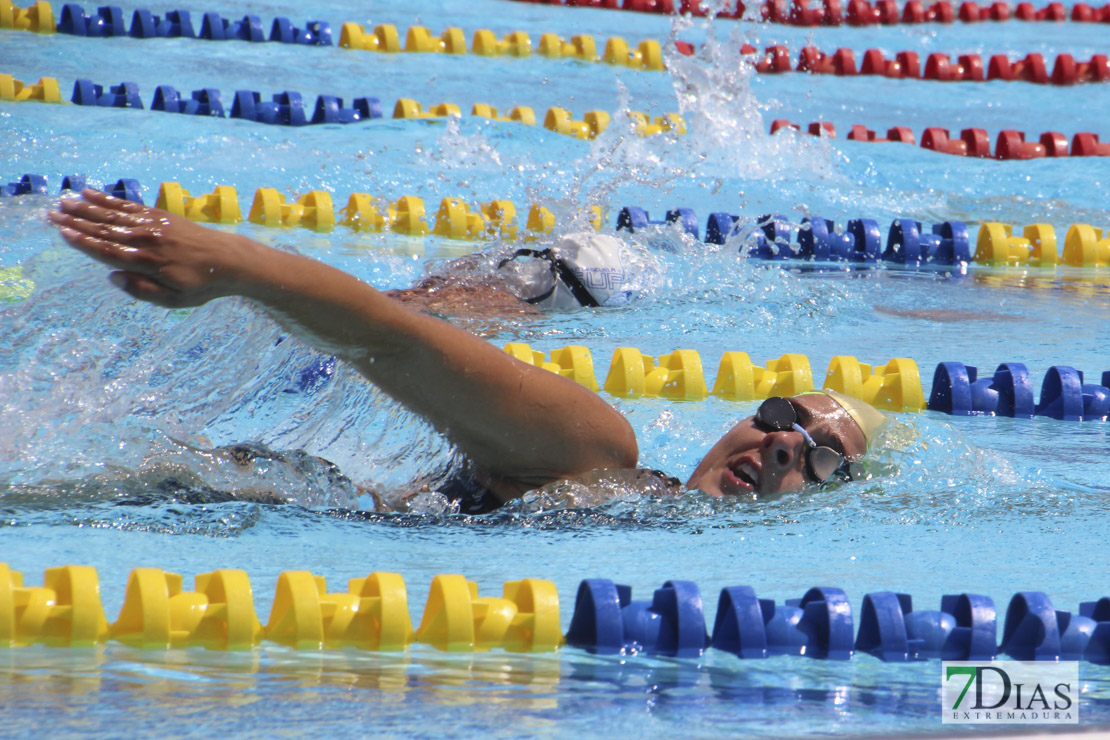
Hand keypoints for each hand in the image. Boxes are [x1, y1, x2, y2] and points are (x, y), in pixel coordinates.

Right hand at [49, 189, 247, 307]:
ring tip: (65, 201)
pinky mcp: (160, 216)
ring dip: (87, 207)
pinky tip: (91, 193)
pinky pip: (130, 206)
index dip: (84, 242)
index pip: (109, 251)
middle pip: (106, 229)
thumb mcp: (174, 300)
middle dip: (77, 221)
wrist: (230, 260)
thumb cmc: (201, 285)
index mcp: (148, 262)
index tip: (62, 233)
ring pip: (114, 215)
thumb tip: (112, 277)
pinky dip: (109, 200)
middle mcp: (148, 240)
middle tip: (52, 214)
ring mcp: (154, 225)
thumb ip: (142, 290)